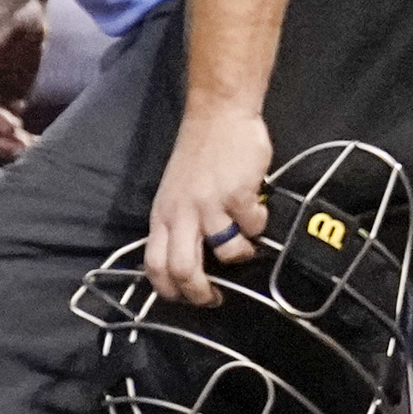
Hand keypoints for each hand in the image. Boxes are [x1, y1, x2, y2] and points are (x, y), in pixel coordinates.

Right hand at [0, 0, 49, 158]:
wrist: (22, 4)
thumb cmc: (12, 7)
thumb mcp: (5, 19)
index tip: (12, 125)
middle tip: (22, 147)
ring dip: (6, 142)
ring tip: (32, 150)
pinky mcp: (4, 98)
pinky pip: (7, 125)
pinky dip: (19, 137)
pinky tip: (39, 144)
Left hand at [145, 100, 275, 306]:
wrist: (218, 115)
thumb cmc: (199, 154)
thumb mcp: (175, 193)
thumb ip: (179, 223)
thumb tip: (192, 261)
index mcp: (161, 213)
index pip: (153, 263)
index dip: (168, 289)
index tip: (185, 298)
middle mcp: (181, 213)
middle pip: (182, 269)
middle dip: (200, 292)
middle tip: (214, 297)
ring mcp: (209, 205)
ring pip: (227, 253)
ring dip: (241, 254)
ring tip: (244, 241)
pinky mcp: (238, 195)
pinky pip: (253, 228)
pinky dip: (259, 225)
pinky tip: (256, 209)